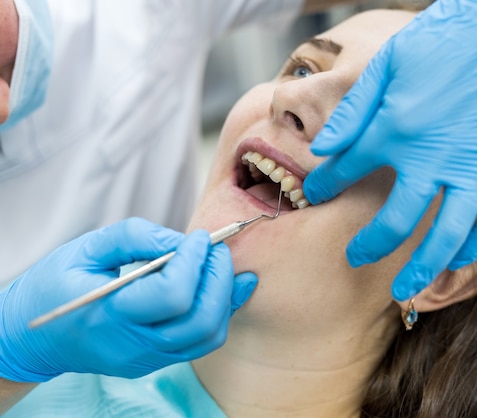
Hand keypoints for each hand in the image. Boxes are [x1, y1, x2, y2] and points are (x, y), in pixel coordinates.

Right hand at [0, 218, 256, 381]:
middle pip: (200, 318)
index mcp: (108, 314)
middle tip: (216, 247)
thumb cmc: (56, 286)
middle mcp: (132, 344)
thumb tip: (183, 242)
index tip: (199, 237)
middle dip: (218, 276)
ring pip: (208, 334)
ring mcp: (146, 359)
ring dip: (224, 295)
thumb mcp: (86, 249)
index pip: (172, 294)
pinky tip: (229, 285)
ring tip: (218, 264)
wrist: (35, 336)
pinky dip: (221, 311)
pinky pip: (202, 342)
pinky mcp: (155, 362)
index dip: (194, 260)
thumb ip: (136, 238)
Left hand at [303, 0, 476, 300]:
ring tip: (404, 290)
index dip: (326, 186)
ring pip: (448, 234)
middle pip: (397, 222)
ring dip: (424, 267)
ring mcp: (474, 167)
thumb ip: (353, 112)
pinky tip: (457, 258)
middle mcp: (433, 157)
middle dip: (370, 246)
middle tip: (354, 259)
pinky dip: (475, 246)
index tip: (315, 194)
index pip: (348, 171)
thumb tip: (322, 149)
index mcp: (397, 129)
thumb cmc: (440, 41)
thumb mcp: (385, 66)